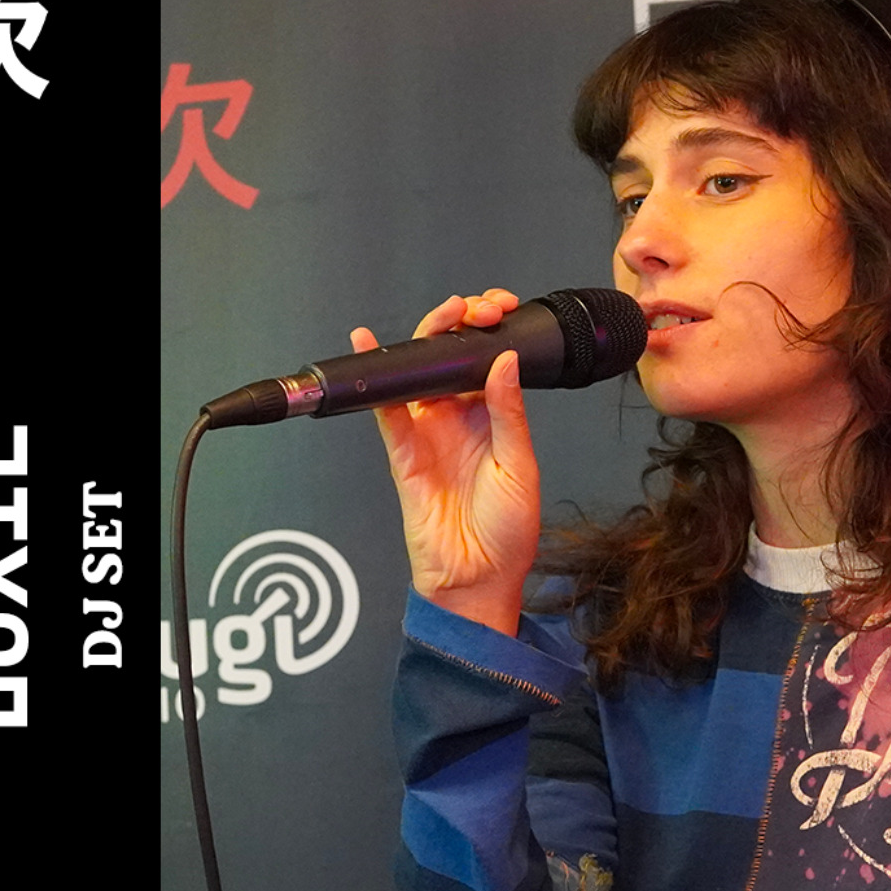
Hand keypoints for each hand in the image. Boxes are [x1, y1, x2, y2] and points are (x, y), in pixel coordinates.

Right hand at [356, 289, 539, 634]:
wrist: (478, 579)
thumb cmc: (508, 534)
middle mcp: (460, 421)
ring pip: (418, 374)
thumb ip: (509, 412)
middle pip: (449, 357)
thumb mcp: (520, 467)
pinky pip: (386, 410)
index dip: (490, 331)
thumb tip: (505, 362)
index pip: (487, 360)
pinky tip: (370, 349)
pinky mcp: (403, 452)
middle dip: (460, 323)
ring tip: (441, 318)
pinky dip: (377, 379)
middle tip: (474, 311)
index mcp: (494, 420)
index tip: (500, 311)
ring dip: (425, 340)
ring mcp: (429, 434)